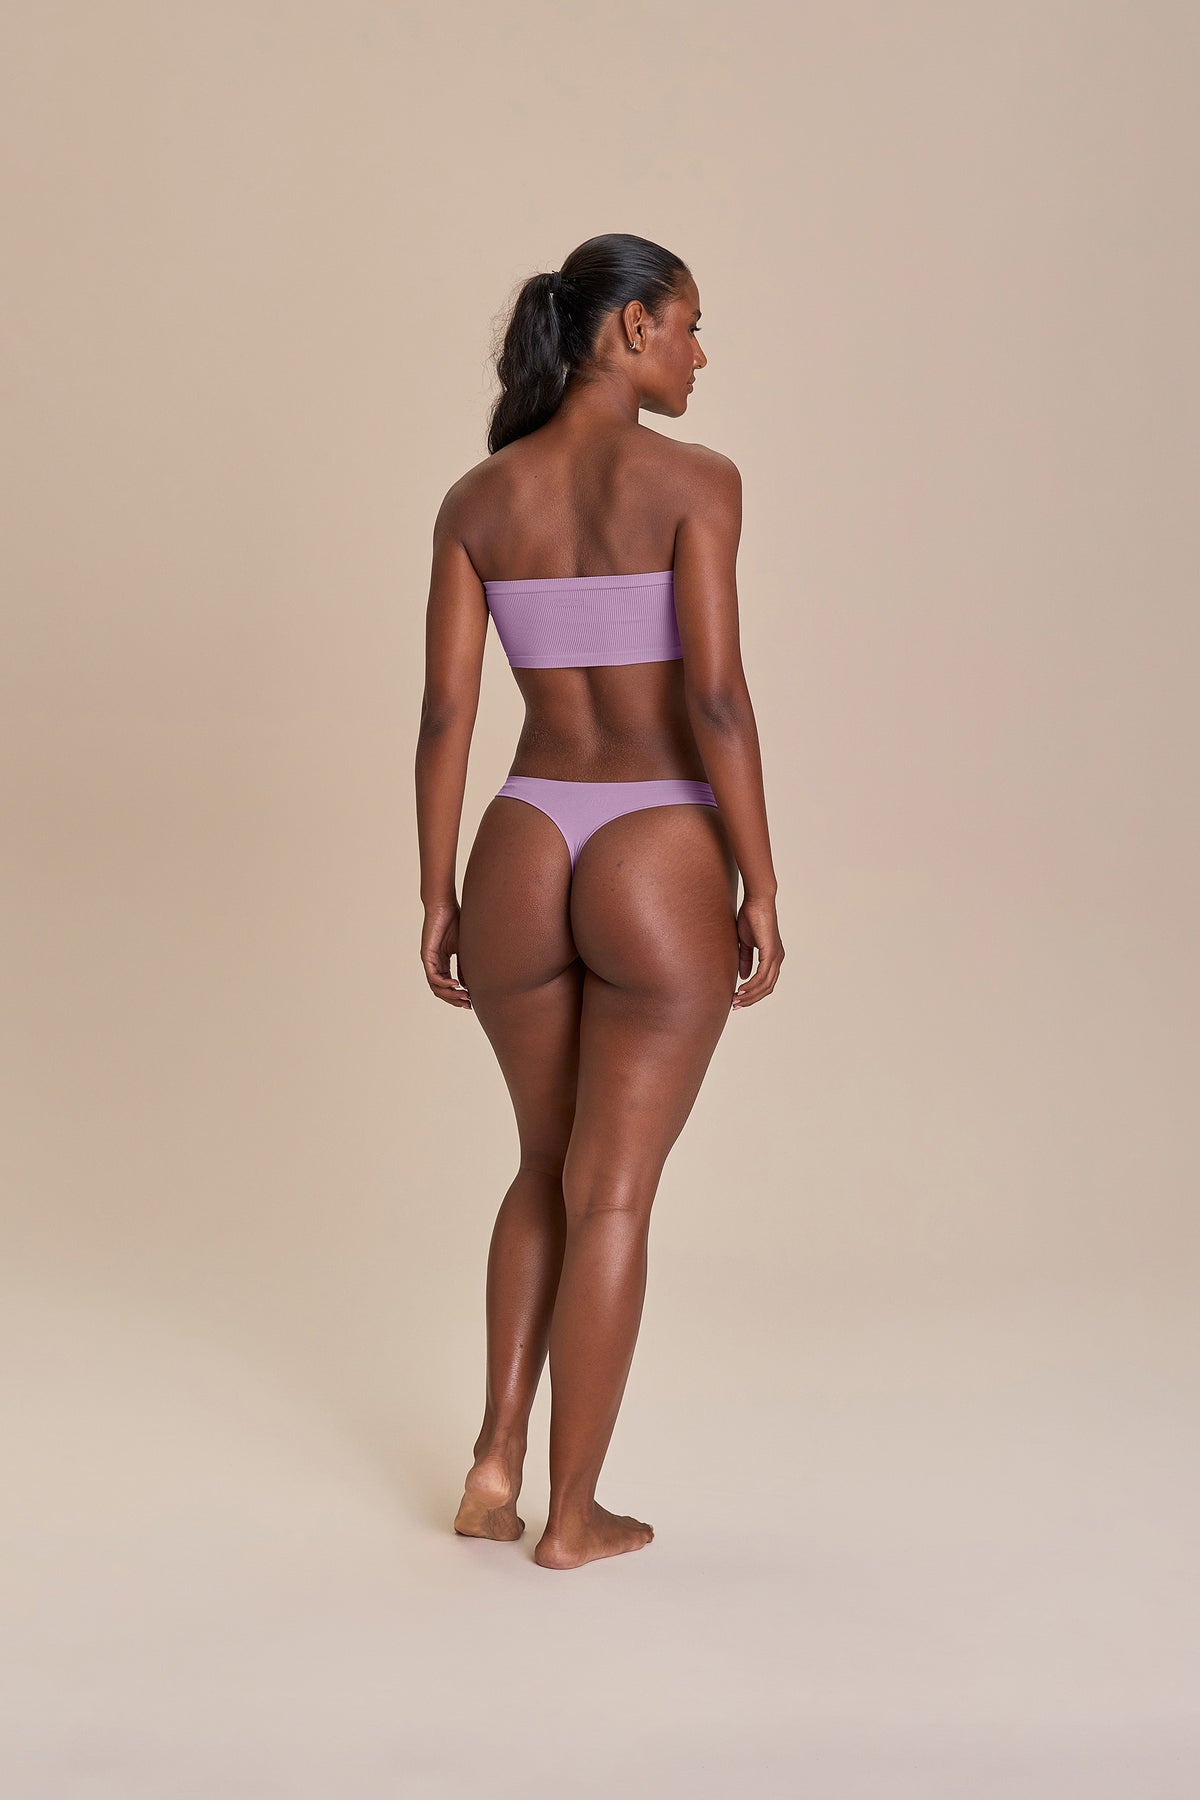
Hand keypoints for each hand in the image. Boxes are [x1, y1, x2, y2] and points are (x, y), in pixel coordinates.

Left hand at [421, 899, 471, 1008]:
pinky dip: (444, 984)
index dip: (457, 996)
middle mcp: (434, 964)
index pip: (447, 986)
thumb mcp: (463, 949)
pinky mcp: (426, 956)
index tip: (470, 1002)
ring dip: (450, 995)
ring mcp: (429, 961)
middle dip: (454, 1000)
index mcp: (442, 963)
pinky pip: (433, 976)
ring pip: (436, 987)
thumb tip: (467, 986)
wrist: (444, 906)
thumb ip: (464, 967)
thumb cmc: (456, 922)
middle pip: (441, 990)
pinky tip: (456, 985)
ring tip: (464, 997)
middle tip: (468, 1005)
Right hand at [732, 893, 783, 1009]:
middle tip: (735, 1004)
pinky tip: (741, 989)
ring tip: (736, 999)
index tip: (737, 999)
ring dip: (750, 994)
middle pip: (767, 988)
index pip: (766, 983)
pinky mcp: (771, 952)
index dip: (753, 994)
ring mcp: (776, 956)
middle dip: (751, 999)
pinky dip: (752, 985)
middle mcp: (777, 959)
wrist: (757, 901)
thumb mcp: (745, 943)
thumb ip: (745, 959)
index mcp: (773, 957)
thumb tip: (743, 976)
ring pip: (765, 985)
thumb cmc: (751, 917)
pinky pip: (762, 975)